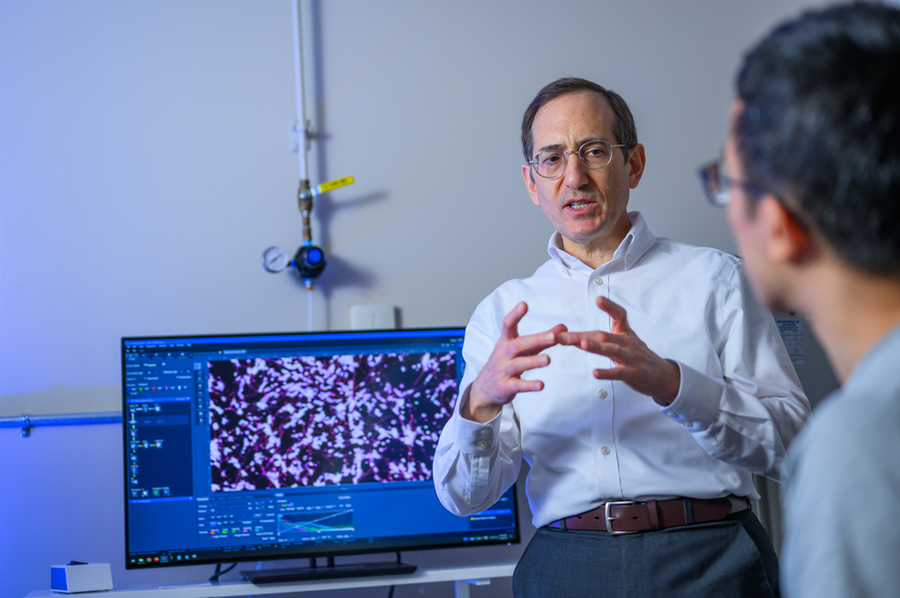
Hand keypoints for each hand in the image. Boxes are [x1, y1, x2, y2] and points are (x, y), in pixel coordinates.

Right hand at [463, 302, 566, 422]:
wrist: (486, 387)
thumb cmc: (508, 362)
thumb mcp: (523, 349)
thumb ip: (542, 338)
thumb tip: (564, 327)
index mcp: (506, 341)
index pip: (508, 325)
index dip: (515, 315)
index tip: (524, 304)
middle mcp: (503, 354)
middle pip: (518, 345)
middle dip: (536, 339)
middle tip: (553, 335)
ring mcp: (503, 370)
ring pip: (518, 364)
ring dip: (533, 362)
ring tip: (548, 360)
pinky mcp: (506, 386)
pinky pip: (518, 385)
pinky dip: (529, 385)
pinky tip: (541, 385)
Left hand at [559, 296, 679, 404]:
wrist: (664, 377)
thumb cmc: (639, 358)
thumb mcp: (625, 342)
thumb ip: (604, 338)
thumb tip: (580, 336)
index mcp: (625, 333)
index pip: (620, 315)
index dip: (610, 306)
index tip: (598, 299)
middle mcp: (627, 342)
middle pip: (602, 335)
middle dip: (581, 336)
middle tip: (562, 337)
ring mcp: (631, 358)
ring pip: (612, 350)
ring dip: (596, 347)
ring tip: (582, 344)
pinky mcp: (633, 374)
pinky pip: (618, 372)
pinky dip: (606, 373)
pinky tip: (595, 373)